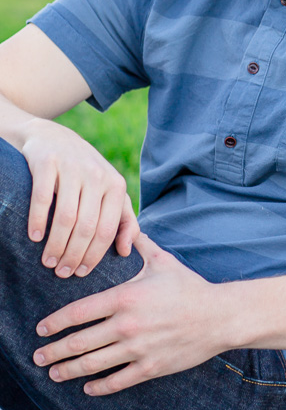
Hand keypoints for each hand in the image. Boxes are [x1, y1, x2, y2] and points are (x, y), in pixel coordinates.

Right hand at [21, 118, 138, 276]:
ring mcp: (73, 167)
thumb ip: (123, 218)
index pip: (108, 229)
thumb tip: (127, 251)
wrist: (51, 136)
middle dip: (74, 255)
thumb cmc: (84, 172)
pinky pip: (43, 198)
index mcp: (115, 185)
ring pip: (66, 217)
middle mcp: (97, 175)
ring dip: (56, 245)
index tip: (82, 273)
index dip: (95, 256)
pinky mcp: (48, 162)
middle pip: (87, 227)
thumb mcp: (108, 190)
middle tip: (62, 273)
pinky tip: (34, 237)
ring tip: (48, 261)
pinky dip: (38, 221)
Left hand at [32, 233, 222, 394]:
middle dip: (54, 352)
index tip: (41, 330)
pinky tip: (88, 387)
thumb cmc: (190, 288)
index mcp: (125, 297)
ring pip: (93, 364)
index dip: (55, 323)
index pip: (78, 312)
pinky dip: (99, 386)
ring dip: (69, 370)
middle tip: (39, 356)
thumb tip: (129, 228)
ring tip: (55, 373)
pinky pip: (117, 381)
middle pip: (79, 343)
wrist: (219, 316)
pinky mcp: (150, 368)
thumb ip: (140, 245)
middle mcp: (126, 325)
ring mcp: (137, 349)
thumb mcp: (163, 261)